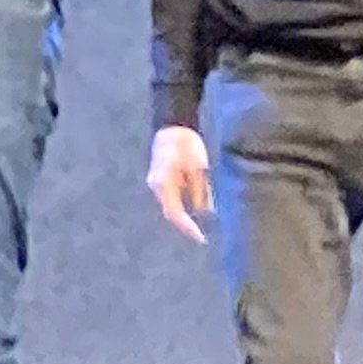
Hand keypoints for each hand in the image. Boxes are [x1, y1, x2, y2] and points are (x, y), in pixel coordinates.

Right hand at [147, 126, 212, 242]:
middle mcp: (157, 185)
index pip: (174, 213)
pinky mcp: (162, 177)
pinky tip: (199, 208)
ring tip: (205, 224)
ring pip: (173, 204)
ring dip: (187, 214)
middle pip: (172, 212)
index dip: (188, 228)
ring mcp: (157, 182)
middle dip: (188, 224)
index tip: (202, 238)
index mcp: (164, 183)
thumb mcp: (198, 168)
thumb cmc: (187, 144)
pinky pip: (174, 196)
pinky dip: (185, 203)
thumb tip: (206, 212)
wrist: (174, 125)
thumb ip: (200, 191)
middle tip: (205, 235)